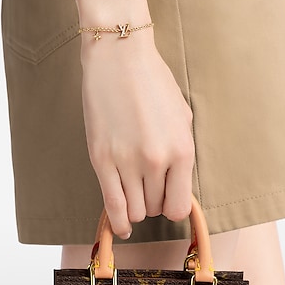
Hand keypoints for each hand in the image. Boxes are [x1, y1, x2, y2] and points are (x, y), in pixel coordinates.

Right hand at [80, 30, 194, 238]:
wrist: (119, 57)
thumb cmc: (153, 82)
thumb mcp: (182, 116)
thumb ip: (183, 153)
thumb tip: (179, 184)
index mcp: (182, 150)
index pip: (179, 205)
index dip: (173, 206)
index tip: (167, 201)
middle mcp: (156, 161)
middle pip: (155, 207)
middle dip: (153, 201)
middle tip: (148, 186)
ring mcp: (126, 162)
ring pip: (134, 210)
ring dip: (135, 207)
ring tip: (133, 192)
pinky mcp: (101, 158)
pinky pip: (112, 205)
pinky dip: (116, 221)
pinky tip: (120, 227)